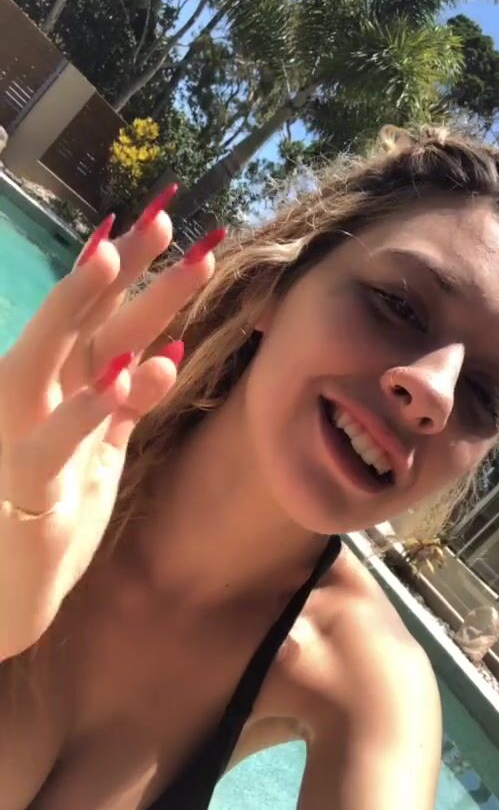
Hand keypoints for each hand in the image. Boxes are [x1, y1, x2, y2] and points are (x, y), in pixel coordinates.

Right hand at [0, 189, 224, 659]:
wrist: (14, 589)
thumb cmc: (56, 513)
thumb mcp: (100, 451)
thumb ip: (126, 403)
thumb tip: (163, 351)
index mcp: (60, 392)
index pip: (100, 322)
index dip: (132, 276)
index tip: (172, 226)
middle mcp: (35, 403)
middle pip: (79, 326)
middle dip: (118, 271)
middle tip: (165, 220)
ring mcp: (22, 440)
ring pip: (45, 364)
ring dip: (80, 312)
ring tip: (114, 260)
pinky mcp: (28, 490)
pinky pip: (53, 444)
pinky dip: (86, 410)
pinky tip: (121, 377)